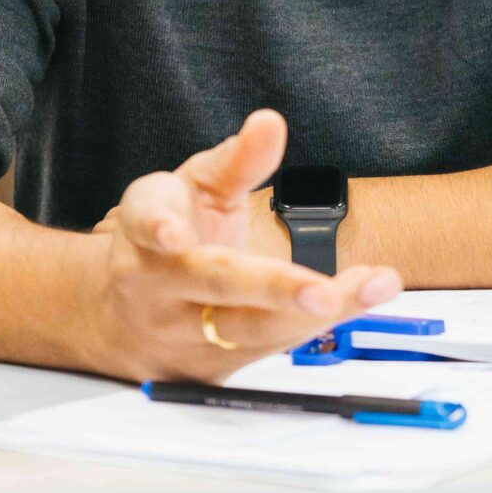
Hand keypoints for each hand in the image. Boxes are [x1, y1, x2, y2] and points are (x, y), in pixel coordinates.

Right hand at [85, 111, 399, 382]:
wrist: (119, 318)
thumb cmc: (168, 237)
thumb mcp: (193, 188)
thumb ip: (235, 160)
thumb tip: (270, 123)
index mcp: (143, 229)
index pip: (146, 222)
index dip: (158, 227)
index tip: (174, 235)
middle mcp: (155, 285)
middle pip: (214, 286)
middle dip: (274, 287)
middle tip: (325, 292)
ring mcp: (180, 333)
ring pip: (249, 329)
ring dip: (314, 313)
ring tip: (372, 286)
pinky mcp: (207, 368)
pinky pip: (268, 348)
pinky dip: (315, 325)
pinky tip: (359, 298)